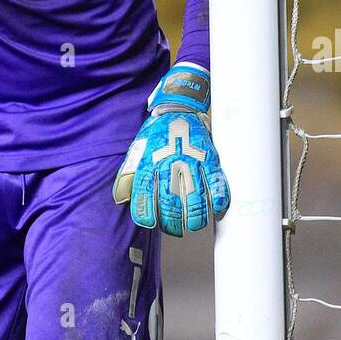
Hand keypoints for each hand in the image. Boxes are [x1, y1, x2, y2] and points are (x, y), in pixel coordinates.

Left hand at [112, 63, 230, 236]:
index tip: (150, 224)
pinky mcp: (209, 158)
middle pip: (171, 203)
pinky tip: (217, 210)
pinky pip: (217, 183)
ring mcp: (191, 162)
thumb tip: (121, 198)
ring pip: (195, 197)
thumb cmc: (155, 136)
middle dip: (174, 222)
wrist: (177, 109)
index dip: (147, 214)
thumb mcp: (136, 153)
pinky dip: (219, 199)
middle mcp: (169, 165)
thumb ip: (128, 176)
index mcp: (148, 164)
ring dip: (197, 216)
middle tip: (176, 230)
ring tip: (195, 225)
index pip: (144, 195)